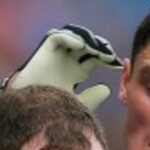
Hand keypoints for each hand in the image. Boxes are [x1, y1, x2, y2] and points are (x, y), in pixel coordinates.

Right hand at [0, 25, 122, 115]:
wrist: (31, 112)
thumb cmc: (52, 111)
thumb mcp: (78, 105)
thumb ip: (93, 98)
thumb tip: (107, 89)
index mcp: (74, 72)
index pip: (94, 59)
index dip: (107, 59)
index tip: (117, 65)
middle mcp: (67, 61)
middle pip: (88, 47)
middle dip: (100, 48)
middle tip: (110, 55)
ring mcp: (56, 55)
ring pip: (76, 39)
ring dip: (88, 42)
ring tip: (99, 50)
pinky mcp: (45, 51)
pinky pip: (59, 37)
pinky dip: (71, 39)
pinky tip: (82, 47)